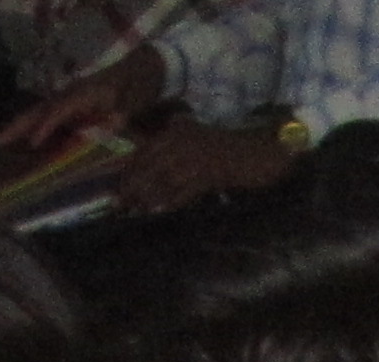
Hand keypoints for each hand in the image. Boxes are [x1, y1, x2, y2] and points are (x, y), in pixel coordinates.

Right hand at [1, 42, 160, 155]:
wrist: (134, 72)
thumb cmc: (131, 89)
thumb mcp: (129, 104)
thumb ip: (119, 114)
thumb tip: (112, 122)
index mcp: (82, 93)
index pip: (59, 110)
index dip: (46, 126)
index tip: (33, 142)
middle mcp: (69, 94)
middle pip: (38, 109)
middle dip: (18, 125)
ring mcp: (66, 99)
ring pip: (38, 112)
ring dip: (19, 126)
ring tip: (0, 141)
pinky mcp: (68, 106)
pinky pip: (46, 116)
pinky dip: (32, 126)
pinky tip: (22, 141)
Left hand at [113, 118, 299, 210]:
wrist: (259, 152)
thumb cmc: (230, 147)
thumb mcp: (199, 137)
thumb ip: (179, 139)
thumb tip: (158, 157)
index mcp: (177, 131)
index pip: (146, 152)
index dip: (131, 171)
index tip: (119, 188)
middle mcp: (182, 141)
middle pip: (150, 166)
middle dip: (133, 187)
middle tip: (120, 206)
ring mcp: (196, 157)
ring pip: (164, 179)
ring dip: (148, 198)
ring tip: (135, 212)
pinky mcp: (211, 174)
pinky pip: (186, 190)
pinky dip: (171, 202)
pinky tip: (160, 212)